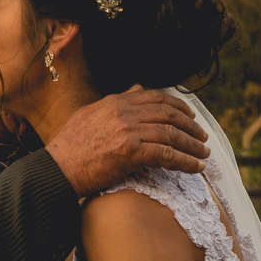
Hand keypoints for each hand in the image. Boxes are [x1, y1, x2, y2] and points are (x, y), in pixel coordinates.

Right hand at [45, 85, 209, 196]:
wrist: (56, 168)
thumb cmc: (68, 149)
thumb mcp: (88, 115)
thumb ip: (112, 104)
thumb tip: (132, 92)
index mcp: (115, 102)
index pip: (154, 97)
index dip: (177, 105)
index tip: (189, 115)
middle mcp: (124, 113)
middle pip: (168, 114)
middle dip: (190, 125)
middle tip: (202, 136)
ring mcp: (128, 132)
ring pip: (171, 134)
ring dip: (192, 145)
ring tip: (203, 154)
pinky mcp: (131, 153)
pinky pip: (167, 155)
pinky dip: (186, 162)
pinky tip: (195, 168)